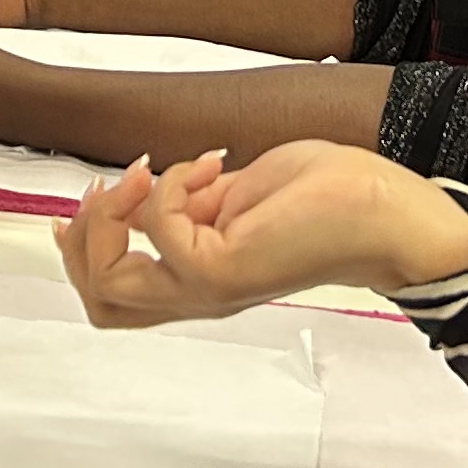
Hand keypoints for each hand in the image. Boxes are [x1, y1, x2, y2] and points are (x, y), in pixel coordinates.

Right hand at [55, 145, 467, 327]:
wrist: (385, 211)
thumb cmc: (330, 197)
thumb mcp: (237, 195)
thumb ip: (189, 203)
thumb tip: (145, 190)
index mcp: (200, 280)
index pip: (113, 296)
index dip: (82, 248)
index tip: (96, 193)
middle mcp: (198, 295)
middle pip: (98, 300)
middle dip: (83, 236)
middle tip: (111, 188)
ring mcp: (207, 288)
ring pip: (109, 280)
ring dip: (111, 214)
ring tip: (147, 175)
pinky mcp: (221, 271)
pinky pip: (158, 229)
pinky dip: (169, 187)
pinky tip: (209, 167)